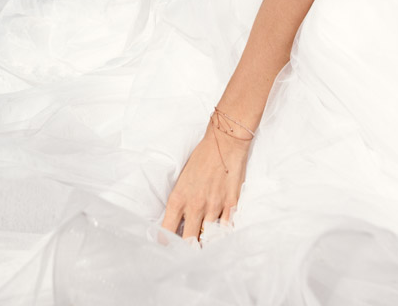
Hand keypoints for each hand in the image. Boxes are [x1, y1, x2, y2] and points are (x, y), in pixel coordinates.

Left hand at [161, 116, 250, 240]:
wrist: (225, 142)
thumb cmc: (202, 157)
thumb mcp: (182, 179)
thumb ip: (180, 202)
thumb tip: (178, 222)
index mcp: (178, 199)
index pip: (167, 231)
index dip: (166, 244)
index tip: (167, 250)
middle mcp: (195, 206)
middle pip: (188, 241)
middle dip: (187, 251)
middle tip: (187, 255)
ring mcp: (214, 206)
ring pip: (208, 238)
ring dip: (205, 244)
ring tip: (203, 249)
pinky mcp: (231, 204)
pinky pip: (226, 229)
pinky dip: (222, 235)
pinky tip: (220, 238)